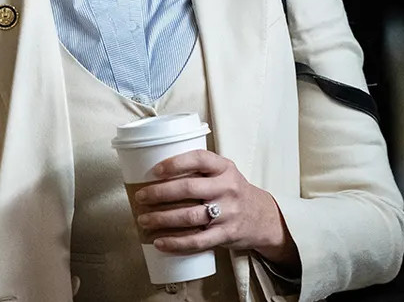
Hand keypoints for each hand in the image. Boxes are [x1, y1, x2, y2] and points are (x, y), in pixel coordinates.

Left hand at [132, 149, 300, 270]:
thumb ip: (199, 170)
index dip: (175, 163)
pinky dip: (176, 243)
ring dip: (162, 219)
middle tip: (141, 197)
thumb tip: (155, 174)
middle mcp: (228, 188)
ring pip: (190, 216)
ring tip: (144, 220)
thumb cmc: (233, 192)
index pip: (199, 159)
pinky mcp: (226, 234)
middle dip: (160, 193)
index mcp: (225, 168)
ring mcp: (228, 213)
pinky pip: (198, 241)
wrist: (262, 217)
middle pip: (189, 189)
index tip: (155, 171)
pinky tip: (160, 243)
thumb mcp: (224, 173)